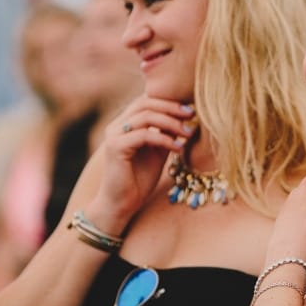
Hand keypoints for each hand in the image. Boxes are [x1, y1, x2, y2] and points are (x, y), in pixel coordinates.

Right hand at [88, 95, 197, 230]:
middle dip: (171, 107)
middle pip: (145, 104)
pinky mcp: (115, 147)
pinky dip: (164, 139)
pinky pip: (144, 135)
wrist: (122, 204)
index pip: (146, 101)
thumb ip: (166, 134)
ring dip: (171, 123)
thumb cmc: (139, 180)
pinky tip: (178, 147)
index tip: (191, 110)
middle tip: (192, 114)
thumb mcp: (158, 152)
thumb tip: (187, 119)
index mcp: (125, 124)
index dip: (169, 102)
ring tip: (188, 132)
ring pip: (145, 117)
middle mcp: (117, 126)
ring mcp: (114, 135)